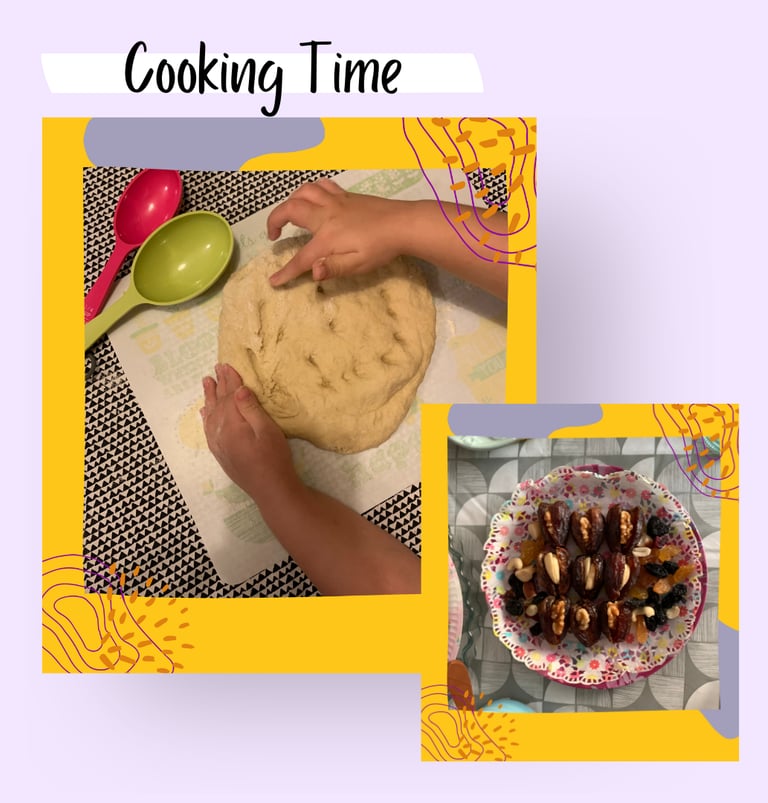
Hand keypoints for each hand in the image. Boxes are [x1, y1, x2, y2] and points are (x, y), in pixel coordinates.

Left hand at [200, 363, 298, 502]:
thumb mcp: (267, 430)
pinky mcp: (221, 453)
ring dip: (209, 398)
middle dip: (218, 385)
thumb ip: (251, 409)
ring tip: (206, 383)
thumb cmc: (274, 458)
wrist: (270, 489)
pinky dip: (206, 417)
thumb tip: (238, 389)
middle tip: (216, 369)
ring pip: (211, 415)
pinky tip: (205, 412)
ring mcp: (218, 444)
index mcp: (232, 425)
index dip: (229, 380)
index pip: (229, 396)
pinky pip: (208, 430)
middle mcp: (220, 433)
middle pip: (218, 404)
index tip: (226, 365)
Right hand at [266, 179, 407, 285]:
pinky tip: (313, 199)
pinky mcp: (345, 195)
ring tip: (289, 215)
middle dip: (274, 220)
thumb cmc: (380, 247)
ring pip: (303, 191)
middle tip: (273, 236)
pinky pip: (321, 185)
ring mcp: (335, 201)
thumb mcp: (358, 264)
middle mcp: (325, 215)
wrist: (402, 223)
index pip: (301, 258)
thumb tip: (313, 272)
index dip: (286, 271)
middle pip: (290, 210)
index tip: (274, 282)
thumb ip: (333, 268)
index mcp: (327, 237)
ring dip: (290, 201)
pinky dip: (310, 190)